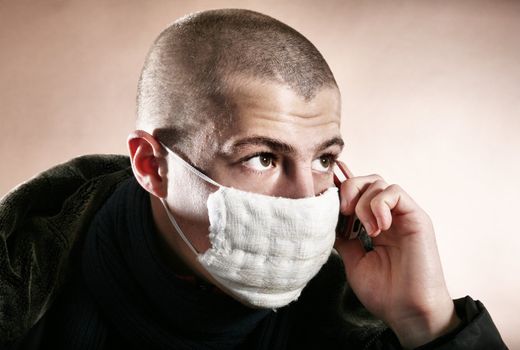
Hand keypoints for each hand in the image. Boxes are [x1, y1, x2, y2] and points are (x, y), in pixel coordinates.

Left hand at [334, 162, 459, 348]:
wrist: (409, 312)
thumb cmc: (385, 292)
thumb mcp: (354, 261)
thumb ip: (343, 238)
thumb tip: (327, 220)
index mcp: (374, 225)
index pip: (358, 194)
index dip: (341, 189)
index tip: (326, 196)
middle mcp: (389, 216)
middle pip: (367, 181)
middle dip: (349, 189)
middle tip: (342, 212)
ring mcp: (403, 216)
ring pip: (378, 182)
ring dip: (363, 202)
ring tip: (366, 230)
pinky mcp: (417, 217)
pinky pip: (395, 192)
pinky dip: (380, 205)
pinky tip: (379, 228)